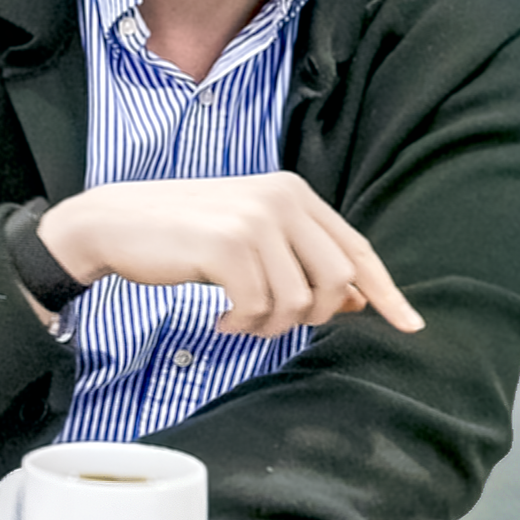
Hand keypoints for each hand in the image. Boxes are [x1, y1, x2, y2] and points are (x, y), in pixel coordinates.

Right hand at [36, 172, 422, 339]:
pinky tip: (218, 319)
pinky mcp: (227, 245)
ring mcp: (255, 220)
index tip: (409, 324)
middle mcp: (281, 199)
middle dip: (311, 316)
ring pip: (298, 301)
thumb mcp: (246, 236)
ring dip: (268, 326)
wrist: (111, 223)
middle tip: (269, 323)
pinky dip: (240, 325)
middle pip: (336, 280)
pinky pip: (258, 308)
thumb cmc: (178, 234)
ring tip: (237, 319)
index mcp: (292, 193)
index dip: (385, 291)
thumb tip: (355, 299)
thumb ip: (298, 259)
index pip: (356, 248)